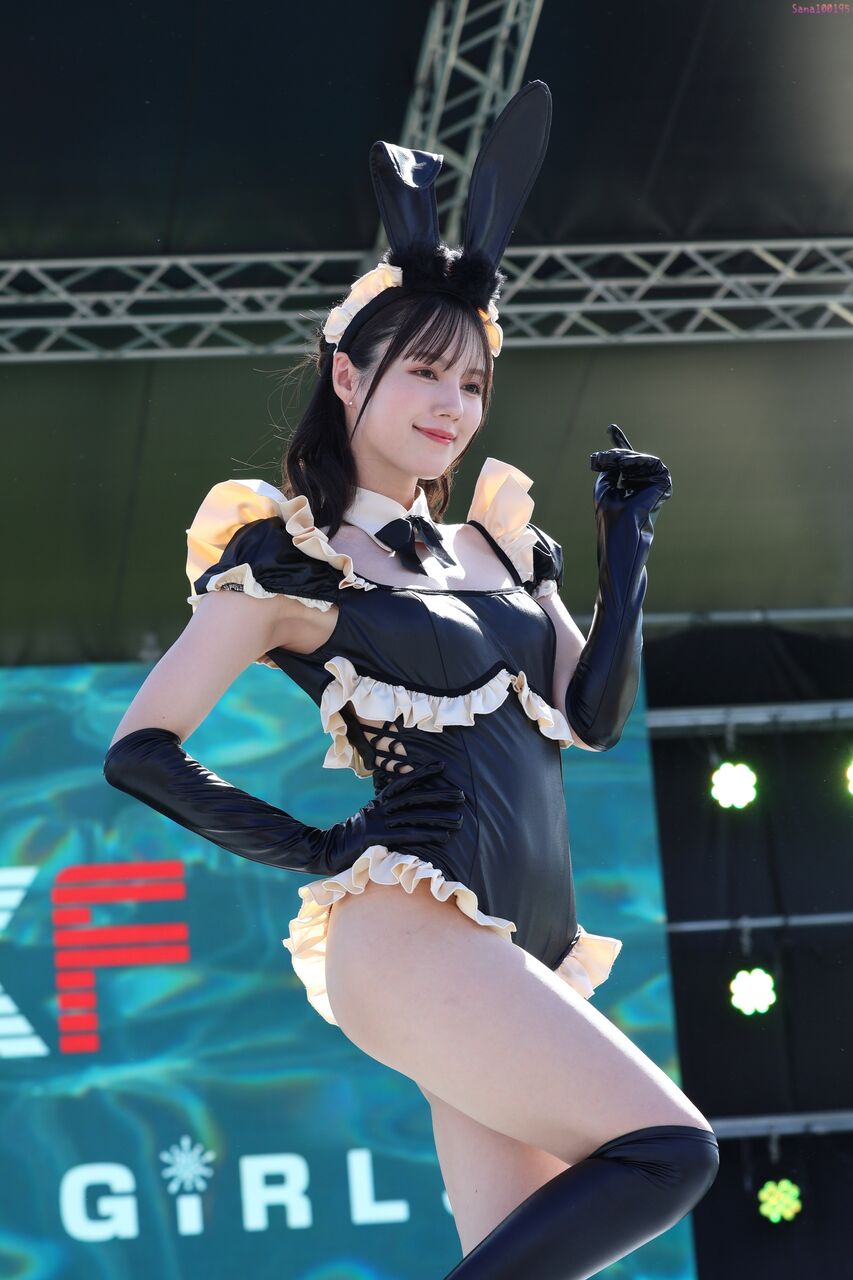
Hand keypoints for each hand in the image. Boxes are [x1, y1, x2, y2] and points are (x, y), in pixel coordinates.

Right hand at [318, 760, 464, 872]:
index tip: (442, 765)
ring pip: (415, 816)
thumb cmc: (351, 836)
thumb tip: (404, 803)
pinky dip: (427, 834)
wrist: (327, 850)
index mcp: (378, 802)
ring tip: (460, 819)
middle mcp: (380, 808)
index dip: (422, 773)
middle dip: (439, 795)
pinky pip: (408, 835)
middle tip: (461, 795)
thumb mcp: (368, 817)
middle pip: (414, 797)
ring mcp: (379, 822)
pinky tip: (444, 836)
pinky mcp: (379, 838)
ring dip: (440, 817)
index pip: (403, 782)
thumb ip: (384, 809)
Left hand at [589, 423, 672, 521]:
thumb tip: (614, 454)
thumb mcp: (604, 486)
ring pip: (641, 459)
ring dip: (625, 457)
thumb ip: (610, 468)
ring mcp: (653, 485)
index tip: (610, 427)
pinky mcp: (663, 484)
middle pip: (631, 458)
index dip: (619, 442)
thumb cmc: (610, 516)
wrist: (621, 533)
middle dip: (616, 454)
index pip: (625, 462)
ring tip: (615, 463)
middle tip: (603, 457)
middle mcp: (642, 484)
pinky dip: (639, 460)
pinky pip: (654, 462)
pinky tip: (626, 465)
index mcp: (629, 487)